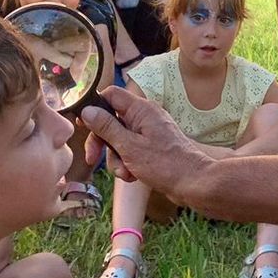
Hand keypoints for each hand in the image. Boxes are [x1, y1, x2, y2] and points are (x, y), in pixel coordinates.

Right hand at [81, 86, 208, 190]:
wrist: (193, 183)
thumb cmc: (165, 164)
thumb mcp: (129, 146)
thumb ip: (107, 127)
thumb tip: (87, 110)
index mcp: (141, 109)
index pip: (111, 94)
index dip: (94, 107)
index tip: (84, 125)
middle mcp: (145, 117)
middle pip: (111, 121)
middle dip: (102, 142)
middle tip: (93, 159)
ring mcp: (149, 133)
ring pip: (119, 140)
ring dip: (116, 159)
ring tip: (126, 173)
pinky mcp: (152, 148)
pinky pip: (131, 151)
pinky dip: (128, 164)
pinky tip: (133, 177)